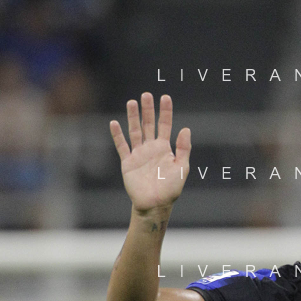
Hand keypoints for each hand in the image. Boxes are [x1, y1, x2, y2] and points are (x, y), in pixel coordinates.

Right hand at [109, 93, 190, 212]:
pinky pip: (122, 146)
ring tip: (132, 102)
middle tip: (146, 94)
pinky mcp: (128, 162)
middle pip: (148, 124)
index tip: (165, 97)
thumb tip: (186, 129)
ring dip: (133, 117)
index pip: (165, 125)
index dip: (165, 112)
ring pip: (135, 131)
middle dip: (148, 110)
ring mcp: (139, 154)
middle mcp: (151, 148)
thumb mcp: (182, 168)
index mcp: (164, 149)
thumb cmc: (170, 189)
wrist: (155, 205)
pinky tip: (114, 123)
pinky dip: (117, 135)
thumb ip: (184, 149)